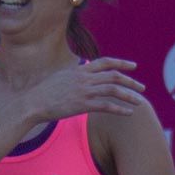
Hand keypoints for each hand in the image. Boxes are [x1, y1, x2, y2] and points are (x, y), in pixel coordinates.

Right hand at [24, 56, 144, 123]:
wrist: (33, 103)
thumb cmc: (44, 92)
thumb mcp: (61, 76)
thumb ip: (75, 74)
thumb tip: (83, 71)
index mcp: (80, 70)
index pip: (106, 62)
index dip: (121, 63)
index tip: (133, 66)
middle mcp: (84, 78)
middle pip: (114, 76)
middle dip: (130, 82)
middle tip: (141, 87)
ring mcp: (84, 91)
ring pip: (113, 90)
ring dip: (129, 95)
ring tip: (140, 101)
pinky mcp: (82, 105)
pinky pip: (106, 106)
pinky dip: (120, 109)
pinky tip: (129, 112)